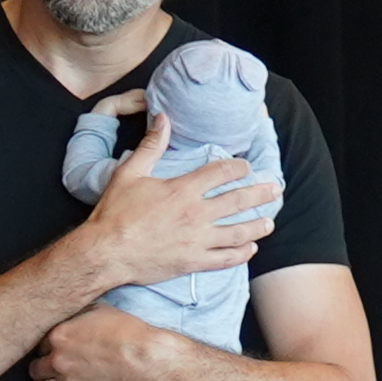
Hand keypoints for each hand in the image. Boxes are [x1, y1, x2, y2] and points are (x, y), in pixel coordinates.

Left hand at [29, 307, 182, 380]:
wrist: (147, 358)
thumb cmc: (129, 332)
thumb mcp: (101, 310)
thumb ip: (78, 315)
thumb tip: (72, 316)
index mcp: (59, 336)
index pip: (39, 345)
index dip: (49, 348)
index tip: (57, 350)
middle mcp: (58, 361)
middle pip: (35, 370)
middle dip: (44, 368)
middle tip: (57, 368)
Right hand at [80, 112, 277, 293]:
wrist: (106, 253)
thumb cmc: (115, 213)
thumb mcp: (129, 173)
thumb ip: (151, 146)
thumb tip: (163, 118)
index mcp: (183, 189)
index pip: (221, 173)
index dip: (238, 167)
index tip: (247, 167)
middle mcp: (196, 214)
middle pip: (238, 201)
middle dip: (260, 193)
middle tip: (275, 190)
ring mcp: (197, 240)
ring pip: (238, 232)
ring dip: (257, 225)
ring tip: (269, 222)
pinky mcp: (192, 262)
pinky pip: (225, 259)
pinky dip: (242, 254)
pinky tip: (251, 249)